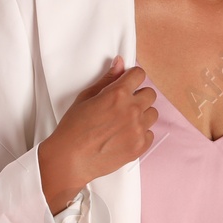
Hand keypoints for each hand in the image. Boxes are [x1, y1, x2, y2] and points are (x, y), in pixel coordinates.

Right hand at [37, 56, 156, 213]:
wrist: (70, 159)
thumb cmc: (74, 129)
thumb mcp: (86, 97)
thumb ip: (107, 79)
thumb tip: (120, 63)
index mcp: (118, 94)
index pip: (139, 74)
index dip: (132, 78)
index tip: (128, 83)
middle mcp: (132, 110)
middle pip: (150, 94)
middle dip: (138, 96)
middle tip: (123, 105)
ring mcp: (138, 129)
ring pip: (152, 113)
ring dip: (142, 115)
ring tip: (123, 122)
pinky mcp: (140, 146)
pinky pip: (150, 133)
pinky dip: (140, 134)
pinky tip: (125, 136)